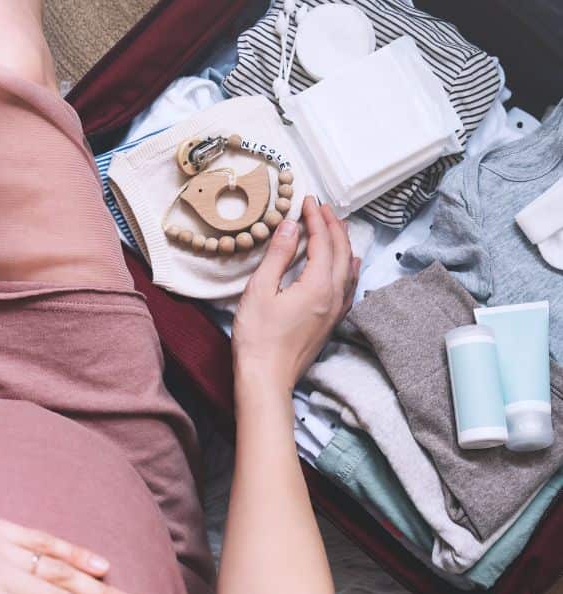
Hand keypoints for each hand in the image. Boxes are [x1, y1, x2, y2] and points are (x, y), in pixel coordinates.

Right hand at [232, 196, 359, 394]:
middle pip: (341, 251)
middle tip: (321, 208)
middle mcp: (333, 296)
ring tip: (335, 227)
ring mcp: (335, 311)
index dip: (315, 218)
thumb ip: (278, 256)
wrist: (267, 378)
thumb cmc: (258, 337)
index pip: (322, 241)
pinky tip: (349, 265)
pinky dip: (349, 268)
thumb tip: (291, 226)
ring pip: (349, 269)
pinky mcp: (331, 323)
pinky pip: (348, 288)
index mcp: (317, 286)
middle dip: (333, 226)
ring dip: (343, 244)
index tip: (307, 201)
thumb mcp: (260, 291)